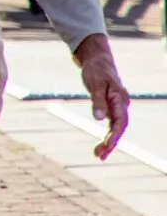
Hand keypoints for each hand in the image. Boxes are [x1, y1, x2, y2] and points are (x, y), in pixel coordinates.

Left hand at [77, 34, 133, 159]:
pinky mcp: (110, 107)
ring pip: (115, 128)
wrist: (97, 60)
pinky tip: (102, 144)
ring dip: (108, 142)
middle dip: (111, 143)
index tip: (107, 145)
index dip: (115, 135)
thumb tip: (99, 119)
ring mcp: (117, 107)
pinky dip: (106, 134)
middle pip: (119, 128)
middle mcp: (121, 105)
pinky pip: (110, 124)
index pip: (120, 121)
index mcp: (120, 99)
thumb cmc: (96, 70)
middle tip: (99, 156)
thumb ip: (98, 101)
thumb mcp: (95, 84)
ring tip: (98, 155)